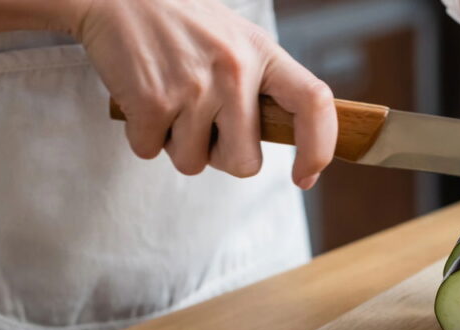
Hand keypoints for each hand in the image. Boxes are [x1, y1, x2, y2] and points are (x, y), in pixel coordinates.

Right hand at [61, 0, 336, 188]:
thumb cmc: (180, 23)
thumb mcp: (234, 39)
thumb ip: (259, 84)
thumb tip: (282, 138)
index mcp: (262, 53)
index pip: (313, 104)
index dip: (318, 148)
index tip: (304, 176)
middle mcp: (234, 71)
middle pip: (245, 163)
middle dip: (220, 157)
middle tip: (202, 125)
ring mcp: (193, 88)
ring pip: (193, 163)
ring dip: (176, 144)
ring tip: (167, 100)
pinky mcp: (152, 102)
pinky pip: (150, 152)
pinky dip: (142, 136)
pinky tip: (141, 97)